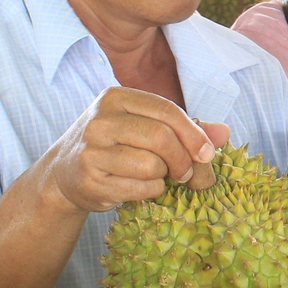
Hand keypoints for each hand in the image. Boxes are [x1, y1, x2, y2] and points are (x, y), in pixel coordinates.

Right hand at [40, 88, 228, 213]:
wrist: (63, 173)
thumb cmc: (114, 145)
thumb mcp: (144, 126)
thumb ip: (184, 127)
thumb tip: (224, 133)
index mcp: (115, 97)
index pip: (166, 110)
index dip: (193, 133)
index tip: (207, 153)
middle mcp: (100, 120)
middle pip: (160, 138)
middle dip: (183, 159)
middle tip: (186, 173)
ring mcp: (91, 150)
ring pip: (151, 165)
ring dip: (164, 176)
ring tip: (156, 176)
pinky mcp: (90, 180)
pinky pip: (140, 188)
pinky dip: (150, 191)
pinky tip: (139, 187)